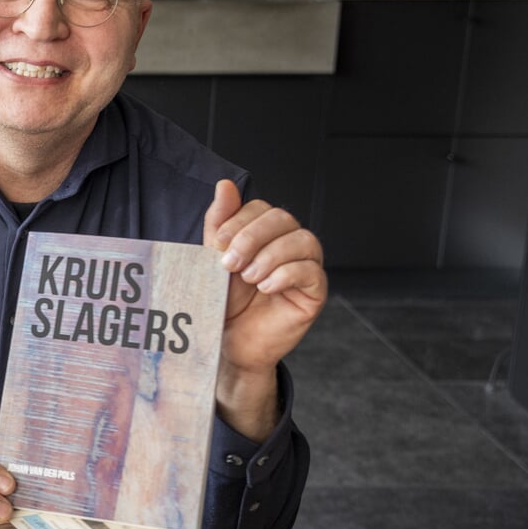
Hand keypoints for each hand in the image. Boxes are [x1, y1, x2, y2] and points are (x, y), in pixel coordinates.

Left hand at [204, 179, 327, 436]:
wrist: (229, 343)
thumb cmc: (222, 302)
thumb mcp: (213, 260)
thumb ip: (219, 224)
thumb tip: (225, 184)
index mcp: (263, 234)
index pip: (261, 208)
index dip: (239, 222)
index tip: (218, 245)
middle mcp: (287, 244)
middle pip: (283, 218)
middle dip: (252, 237)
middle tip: (229, 264)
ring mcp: (305, 266)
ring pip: (304, 240)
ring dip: (271, 256)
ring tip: (249, 278)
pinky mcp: (314, 291)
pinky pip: (312, 271)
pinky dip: (286, 274)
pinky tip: (266, 288)